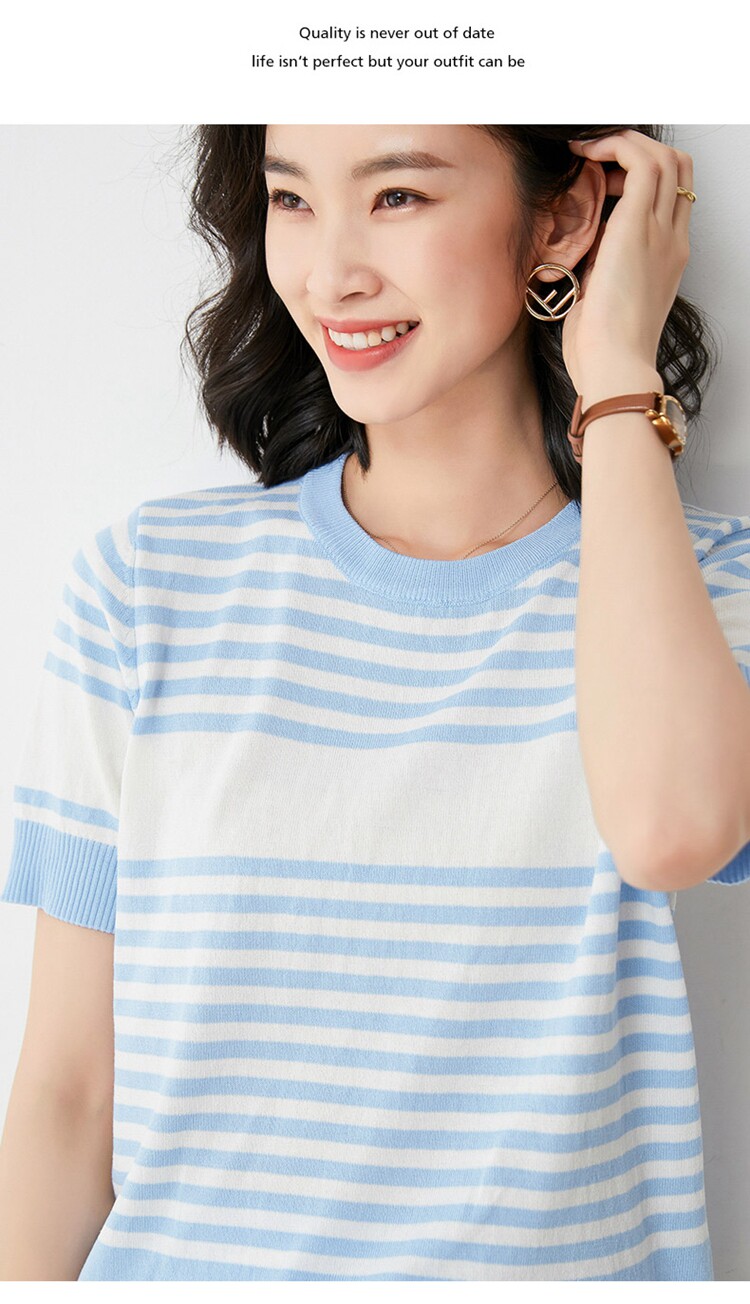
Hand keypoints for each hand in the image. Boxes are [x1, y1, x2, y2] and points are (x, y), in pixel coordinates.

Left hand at [559, 130, 693, 403]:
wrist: (614, 366)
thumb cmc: (601, 348)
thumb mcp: (602, 298)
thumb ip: (601, 266)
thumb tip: (579, 246)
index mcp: (667, 258)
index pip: (672, 196)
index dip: (641, 175)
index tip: (602, 179)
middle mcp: (671, 239)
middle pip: (676, 168)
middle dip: (637, 150)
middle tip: (595, 156)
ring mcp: (659, 231)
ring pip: (662, 157)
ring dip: (623, 143)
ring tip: (585, 150)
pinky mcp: (638, 227)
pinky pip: (638, 162)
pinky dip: (612, 147)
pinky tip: (582, 154)